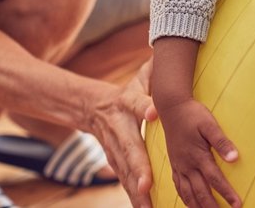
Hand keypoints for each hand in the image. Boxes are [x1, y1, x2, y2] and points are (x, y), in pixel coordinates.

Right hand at [84, 60, 157, 207]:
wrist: (94, 110)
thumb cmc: (124, 93)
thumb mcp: (137, 80)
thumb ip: (150, 74)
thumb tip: (160, 61)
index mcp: (126, 109)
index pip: (137, 107)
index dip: (145, 108)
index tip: (153, 114)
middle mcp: (119, 135)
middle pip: (129, 154)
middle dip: (137, 172)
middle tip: (146, 187)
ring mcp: (116, 154)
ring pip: (126, 175)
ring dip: (136, 193)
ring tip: (147, 207)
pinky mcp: (118, 166)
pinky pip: (127, 184)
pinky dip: (135, 199)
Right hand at [160, 97, 240, 207]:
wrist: (172, 108)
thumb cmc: (193, 114)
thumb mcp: (210, 124)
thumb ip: (222, 142)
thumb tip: (235, 158)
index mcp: (198, 156)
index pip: (215, 180)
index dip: (227, 193)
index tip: (237, 205)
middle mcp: (187, 165)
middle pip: (201, 192)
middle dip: (213, 207)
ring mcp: (179, 166)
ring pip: (188, 193)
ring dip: (198, 207)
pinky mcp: (174, 164)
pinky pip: (178, 186)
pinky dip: (185, 198)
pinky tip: (190, 204)